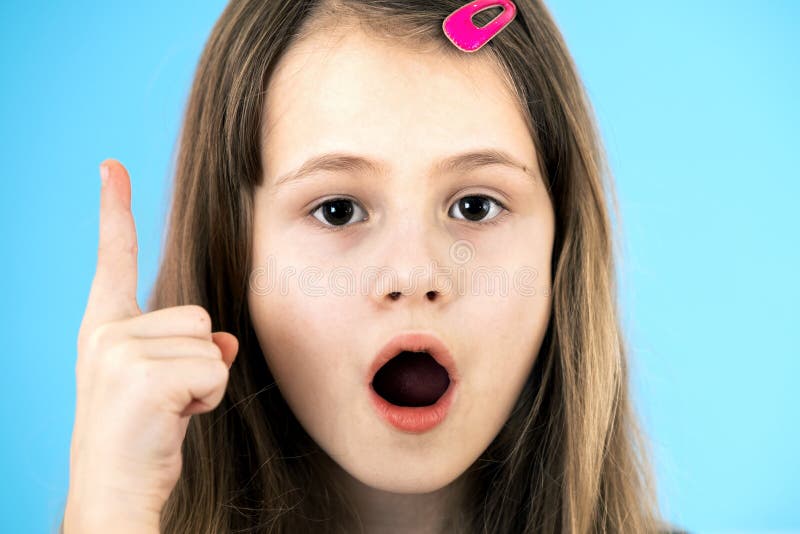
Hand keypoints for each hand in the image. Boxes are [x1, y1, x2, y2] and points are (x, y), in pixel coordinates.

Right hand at [62, 159, 237, 531]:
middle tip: (166, 402)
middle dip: (199, 361)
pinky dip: (208, 399)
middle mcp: (106, 332)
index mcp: (105, 329)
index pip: (113, 259)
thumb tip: (225, 342)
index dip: (114, 211)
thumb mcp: (165, 385)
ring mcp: (120, 351)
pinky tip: (174, 420)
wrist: (115, 492)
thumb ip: (190, 351)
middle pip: (200, 316)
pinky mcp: (143, 375)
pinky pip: (215, 368)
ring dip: (205, 382)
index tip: (111, 166)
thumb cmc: (142, 439)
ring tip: (169, 412)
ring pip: (212, 343)